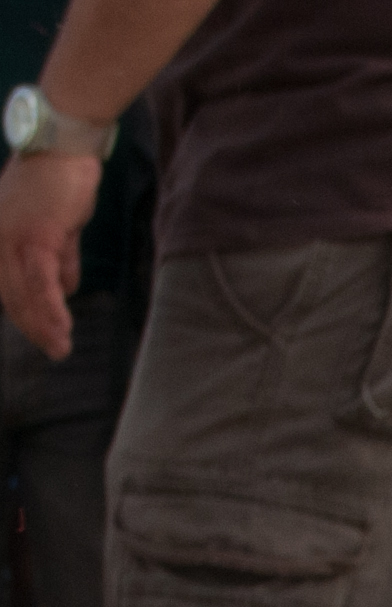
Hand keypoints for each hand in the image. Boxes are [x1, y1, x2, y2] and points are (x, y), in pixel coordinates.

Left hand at [0, 153, 96, 361]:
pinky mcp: (35, 237)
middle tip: (55, 352)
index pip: (6, 284)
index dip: (24, 313)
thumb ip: (60, 257)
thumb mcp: (56, 226)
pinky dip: (51, 308)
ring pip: (23, 293)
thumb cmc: (59, 182)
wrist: (61, 150)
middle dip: (32, 327)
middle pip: (10, 294)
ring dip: (43, 325)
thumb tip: (66, 288)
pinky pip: (41, 281)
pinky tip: (63, 327)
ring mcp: (11, 237)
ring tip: (61, 349)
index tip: (41, 336)